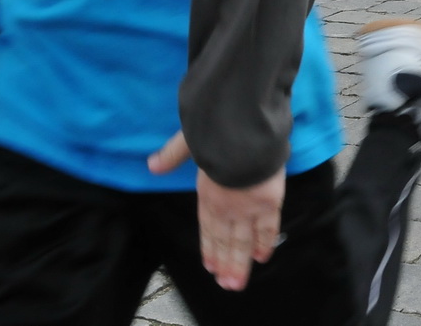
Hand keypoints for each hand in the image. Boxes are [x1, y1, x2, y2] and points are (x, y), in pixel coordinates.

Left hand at [148, 134, 284, 291]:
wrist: (241, 136)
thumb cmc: (215, 135)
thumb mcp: (188, 143)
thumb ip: (172, 155)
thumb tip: (151, 165)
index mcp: (207, 194)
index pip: (207, 228)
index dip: (209, 248)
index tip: (210, 266)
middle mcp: (226, 207)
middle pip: (226, 241)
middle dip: (225, 264)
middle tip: (227, 284)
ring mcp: (247, 208)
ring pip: (244, 242)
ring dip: (241, 264)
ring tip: (238, 283)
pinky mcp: (268, 203)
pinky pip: (268, 228)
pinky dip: (266, 243)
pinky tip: (263, 257)